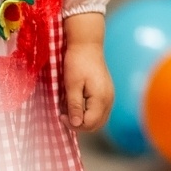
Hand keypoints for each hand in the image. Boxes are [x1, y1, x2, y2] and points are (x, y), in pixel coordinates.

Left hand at [63, 12, 113, 130]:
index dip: (73, 124)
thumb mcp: (72, 85)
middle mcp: (109, 99)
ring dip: (84, 119)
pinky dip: (89, 112)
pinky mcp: (107, 92)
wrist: (87, 45)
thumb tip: (77, 124)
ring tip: (69, 109)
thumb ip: (75, 106)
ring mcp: (110, 96)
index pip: (89, 124)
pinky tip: (78, 103)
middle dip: (79, 125)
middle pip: (96, 124)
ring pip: (99, 119)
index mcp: (101, 98)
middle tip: (64, 115)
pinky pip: (100, 110)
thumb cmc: (77, 62)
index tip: (60, 114)